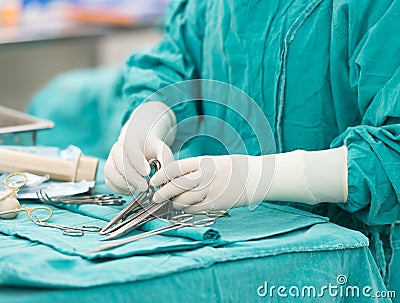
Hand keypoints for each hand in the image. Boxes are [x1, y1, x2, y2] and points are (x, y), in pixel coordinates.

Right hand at [104, 102, 175, 194]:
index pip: (131, 149)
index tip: (147, 173)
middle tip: (144, 187)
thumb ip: (165, 161)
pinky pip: (108, 180)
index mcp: (131, 139)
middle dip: (132, 177)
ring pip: (110, 171)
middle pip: (119, 162)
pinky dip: (118, 188)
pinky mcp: (110, 170)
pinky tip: (131, 190)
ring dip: (122, 183)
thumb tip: (163, 178)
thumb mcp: (162, 150)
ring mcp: (112, 158)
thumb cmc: (153, 148)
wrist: (141, 144)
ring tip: (135, 190)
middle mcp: (118, 148)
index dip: (138, 162)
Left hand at [150, 155, 268, 212]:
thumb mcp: (214, 162)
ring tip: (171, 203)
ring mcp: (211, 191)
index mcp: (204, 162)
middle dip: (162, 193)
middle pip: (176, 186)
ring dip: (174, 203)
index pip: (176, 168)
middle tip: (156, 197)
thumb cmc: (233, 168)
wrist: (256, 177)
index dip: (161, 175)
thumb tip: (174, 178)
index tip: (154, 180)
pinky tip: (184, 208)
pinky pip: (194, 209)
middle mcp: (206, 176)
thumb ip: (195, 168)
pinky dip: (186, 209)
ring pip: (183, 200)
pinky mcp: (216, 204)